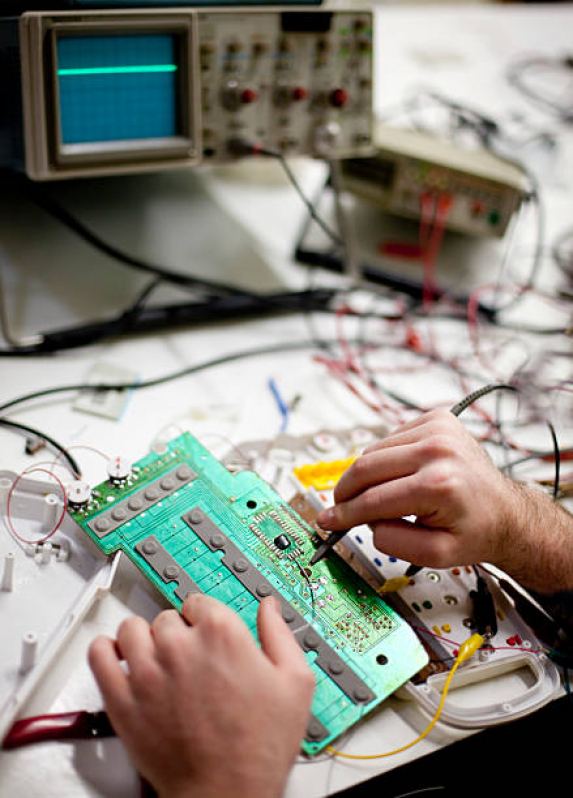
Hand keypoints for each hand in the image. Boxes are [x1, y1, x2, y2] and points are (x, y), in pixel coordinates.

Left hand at [88, 594, 314, 797]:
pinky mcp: (122, 700)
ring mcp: (147, 672)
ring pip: (131, 629)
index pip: (198, 601)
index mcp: (221, 634)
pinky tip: (121, 660)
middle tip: (188, 657)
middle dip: (177, 633)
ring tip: (155, 656)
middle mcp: (180, 646)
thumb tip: (268, 609)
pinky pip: (99, 655)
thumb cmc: (260, 745)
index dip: (204, 617)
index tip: (206, 631)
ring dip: (143, 638)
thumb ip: (280, 635)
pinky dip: (106, 651)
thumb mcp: (295, 683)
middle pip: (166, 617)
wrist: (228, 792)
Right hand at [316, 409, 517, 569]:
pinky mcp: (436, 419)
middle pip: (366, 467)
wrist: (505, 511)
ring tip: (376, 496)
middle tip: (338, 508)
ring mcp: (438, 429)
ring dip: (365, 475)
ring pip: (373, 450)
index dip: (345, 513)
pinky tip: (397, 475)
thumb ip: (393, 542)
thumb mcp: (435, 555)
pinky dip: (384, 459)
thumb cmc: (474, 531)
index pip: (373, 500)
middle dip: (346, 491)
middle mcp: (438, 450)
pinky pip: (390, 439)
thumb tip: (366, 522)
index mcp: (438, 485)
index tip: (326, 520)